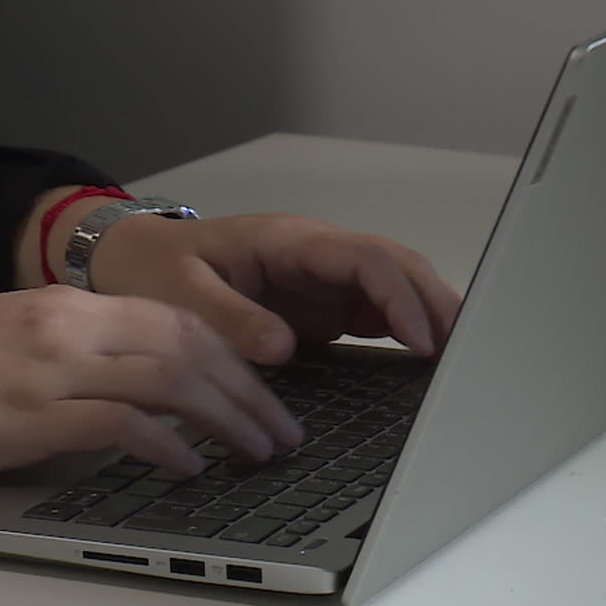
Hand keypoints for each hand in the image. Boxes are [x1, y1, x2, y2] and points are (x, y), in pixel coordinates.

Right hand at [0, 286, 301, 475]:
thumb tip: (128, 391)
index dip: (231, 354)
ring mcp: (51, 367)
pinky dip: (167, 444)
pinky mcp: (31, 414)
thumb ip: (73, 356)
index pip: (175, 318)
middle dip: (248, 388)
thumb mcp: (12, 339)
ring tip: (258, 449)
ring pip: (169, 377)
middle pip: (188, 344)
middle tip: (281, 426)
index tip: (262, 387)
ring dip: (226, 416)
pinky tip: (189, 465)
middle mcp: (68, 326)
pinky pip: (121, 422)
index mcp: (67, 305)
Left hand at [86, 213, 461, 364]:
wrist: (136, 262)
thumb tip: (283, 347)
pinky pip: (376, 314)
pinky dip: (408, 334)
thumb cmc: (156, 269)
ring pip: (396, 288)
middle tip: (469, 355)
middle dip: (437, 305)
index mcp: (288, 241)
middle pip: (396, 267)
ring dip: (431, 318)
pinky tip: (428, 364)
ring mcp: (323, 281)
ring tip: (464, 364)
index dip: (399, 295)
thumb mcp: (180, 295)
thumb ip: (229, 319)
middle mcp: (316, 256)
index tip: (419, 339)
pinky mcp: (322, 307)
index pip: (365, 258)